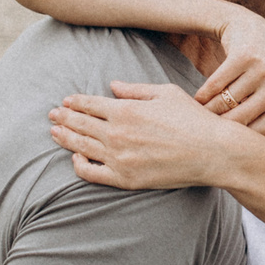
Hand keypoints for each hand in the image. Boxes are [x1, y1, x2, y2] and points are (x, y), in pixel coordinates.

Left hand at [51, 82, 249, 189]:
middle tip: (52, 115)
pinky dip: (79, 164)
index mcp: (126, 109)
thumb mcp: (165, 93)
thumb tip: (112, 85)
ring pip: (81, 146)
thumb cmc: (193, 119)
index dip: (74, 102)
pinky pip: (91, 172)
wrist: (213, 152)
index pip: (89, 104)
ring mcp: (119, 158)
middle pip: (79, 124)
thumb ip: (135, 89)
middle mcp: (117, 133)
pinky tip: (76, 157)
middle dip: (63, 117)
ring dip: (64, 137)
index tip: (66, 101)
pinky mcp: (125, 179)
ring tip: (54, 132)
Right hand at [192, 10, 264, 133]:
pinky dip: (202, 95)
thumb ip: (258, 125)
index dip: (234, 141)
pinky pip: (215, 85)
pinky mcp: (245, 55)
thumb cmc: (261, 76)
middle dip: (217, 128)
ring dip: (206, 112)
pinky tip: (197, 99)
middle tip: (202, 132)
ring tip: (198, 116)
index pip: (258, 136)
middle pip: (240, 120)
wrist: (255, 32)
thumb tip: (234, 157)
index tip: (218, 144)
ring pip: (225, 103)